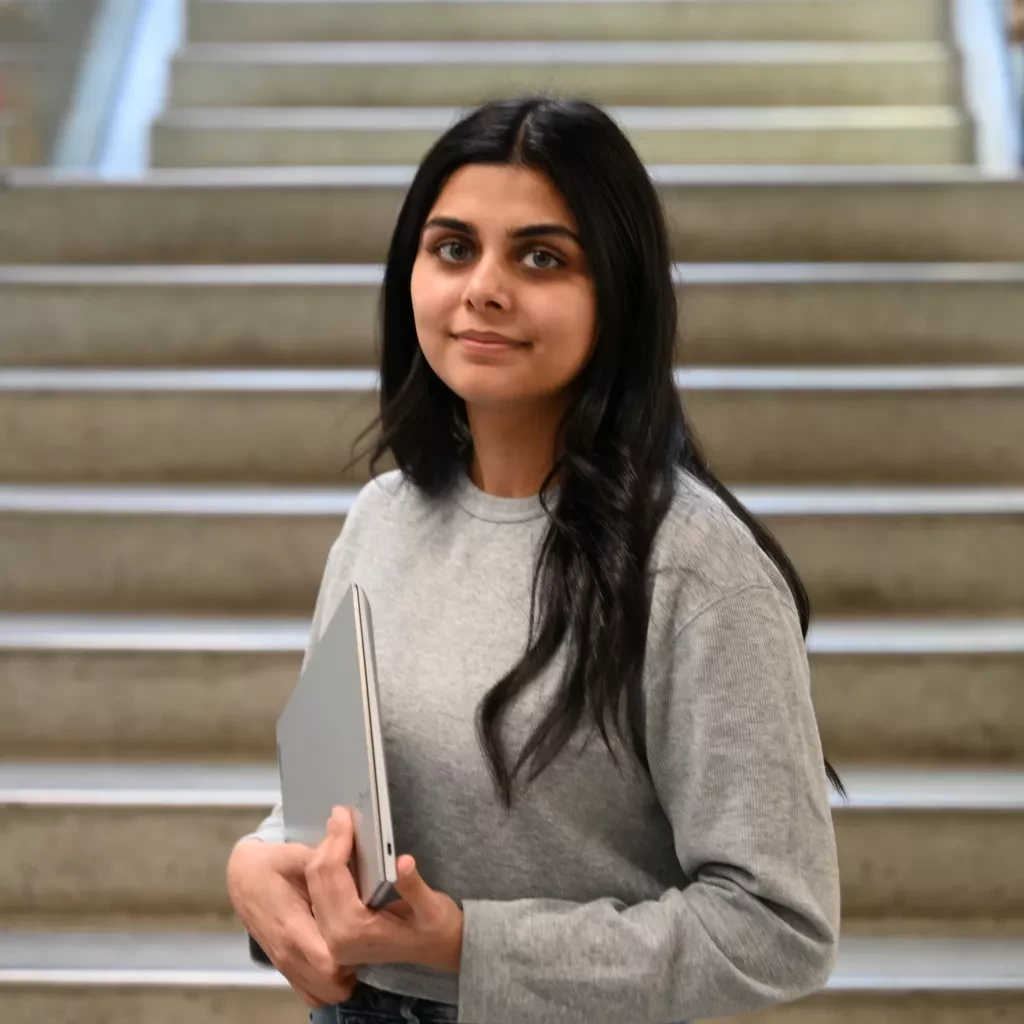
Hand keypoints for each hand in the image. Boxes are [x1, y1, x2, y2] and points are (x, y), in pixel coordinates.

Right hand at [226, 839, 361, 1007]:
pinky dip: (328, 986)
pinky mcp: (286, 968)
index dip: (353, 955)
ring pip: (322, 994)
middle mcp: (289, 955)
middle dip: (353, 969)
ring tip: (355, 949)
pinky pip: (312, 993)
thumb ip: (328, 861)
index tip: (367, 932)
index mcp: (292, 928)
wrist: (244, 877)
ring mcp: (286, 965)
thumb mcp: (299, 855)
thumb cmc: (273, 864)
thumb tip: (358, 852)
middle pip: (330, 986)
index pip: (328, 962)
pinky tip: (339, 958)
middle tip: (366, 939)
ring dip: (343, 979)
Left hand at [306, 806, 463, 972]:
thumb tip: (403, 861)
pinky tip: (339, 849)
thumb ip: (414, 887)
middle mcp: (336, 939)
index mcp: (355, 932)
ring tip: (340, 827)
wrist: (441, 952)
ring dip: (325, 853)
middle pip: (317, 880)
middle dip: (328, 843)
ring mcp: (333, 939)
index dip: (337, 842)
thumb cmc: (438, 928)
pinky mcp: (335, 935)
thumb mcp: (432, 907)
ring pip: (314, 886)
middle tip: (341, 814)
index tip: (344, 814)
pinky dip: (326, 868)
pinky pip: (320, 894)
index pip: (333, 878)